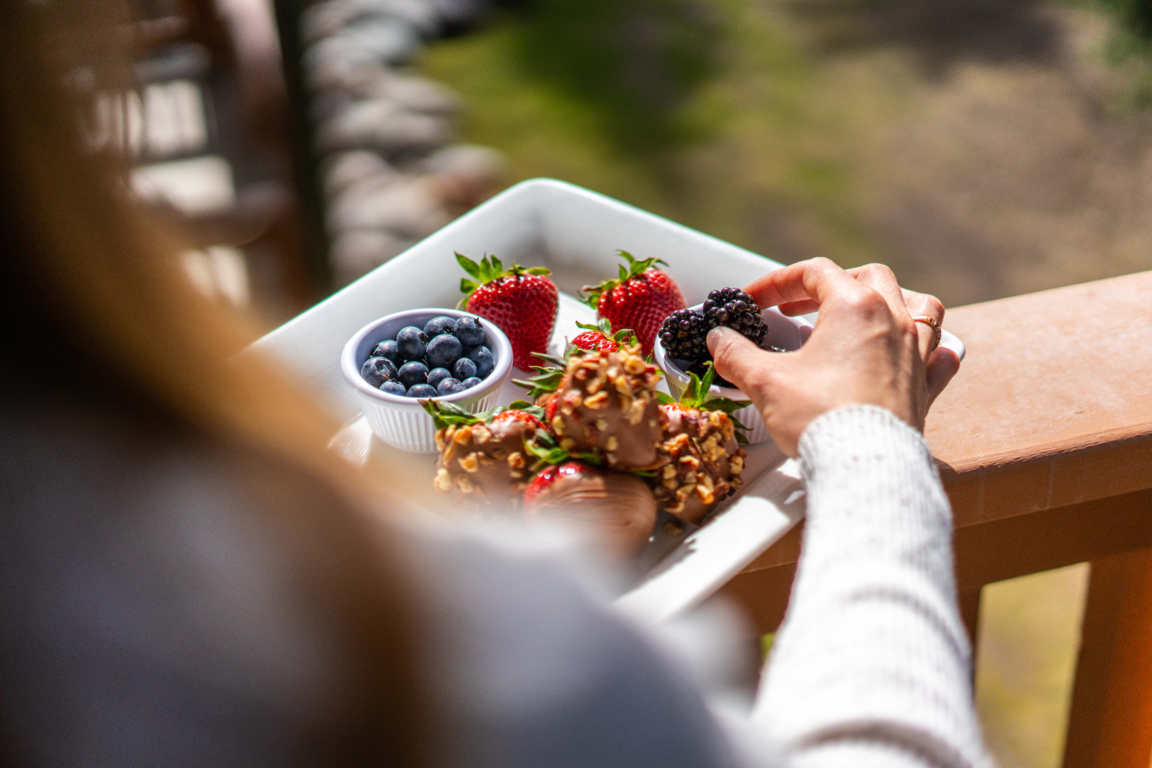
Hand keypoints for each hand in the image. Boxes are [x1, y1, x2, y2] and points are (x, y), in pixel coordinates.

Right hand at [707, 258, 959, 456]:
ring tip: (870, 312)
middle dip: (832, 284)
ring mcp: (916, 353)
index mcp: (854, 307)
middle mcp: (892, 321)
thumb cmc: (820, 418)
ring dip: (893, 302)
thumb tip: (720, 339)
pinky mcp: (926, 387)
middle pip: (869, 277)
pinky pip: (942, 356)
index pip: (814, 272)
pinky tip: (917, 353)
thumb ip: (737, 354)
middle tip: (801, 304)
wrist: (863, 465)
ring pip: (920, 307)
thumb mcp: (764, 381)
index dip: (778, 281)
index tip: (755, 300)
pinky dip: (931, 349)